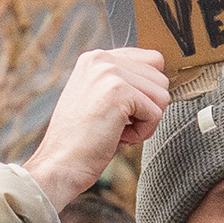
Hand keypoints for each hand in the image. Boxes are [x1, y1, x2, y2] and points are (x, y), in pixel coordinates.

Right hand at [27, 47, 173, 207]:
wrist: (60, 165)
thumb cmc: (82, 141)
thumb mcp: (100, 99)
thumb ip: (125, 82)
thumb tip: (163, 84)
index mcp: (96, 57)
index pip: (152, 60)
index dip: (147, 92)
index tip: (122, 111)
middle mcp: (102, 58)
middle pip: (161, 78)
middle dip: (147, 108)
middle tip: (117, 124)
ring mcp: (109, 72)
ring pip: (162, 96)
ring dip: (145, 121)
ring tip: (116, 130)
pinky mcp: (119, 91)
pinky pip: (156, 113)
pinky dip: (142, 133)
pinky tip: (116, 137)